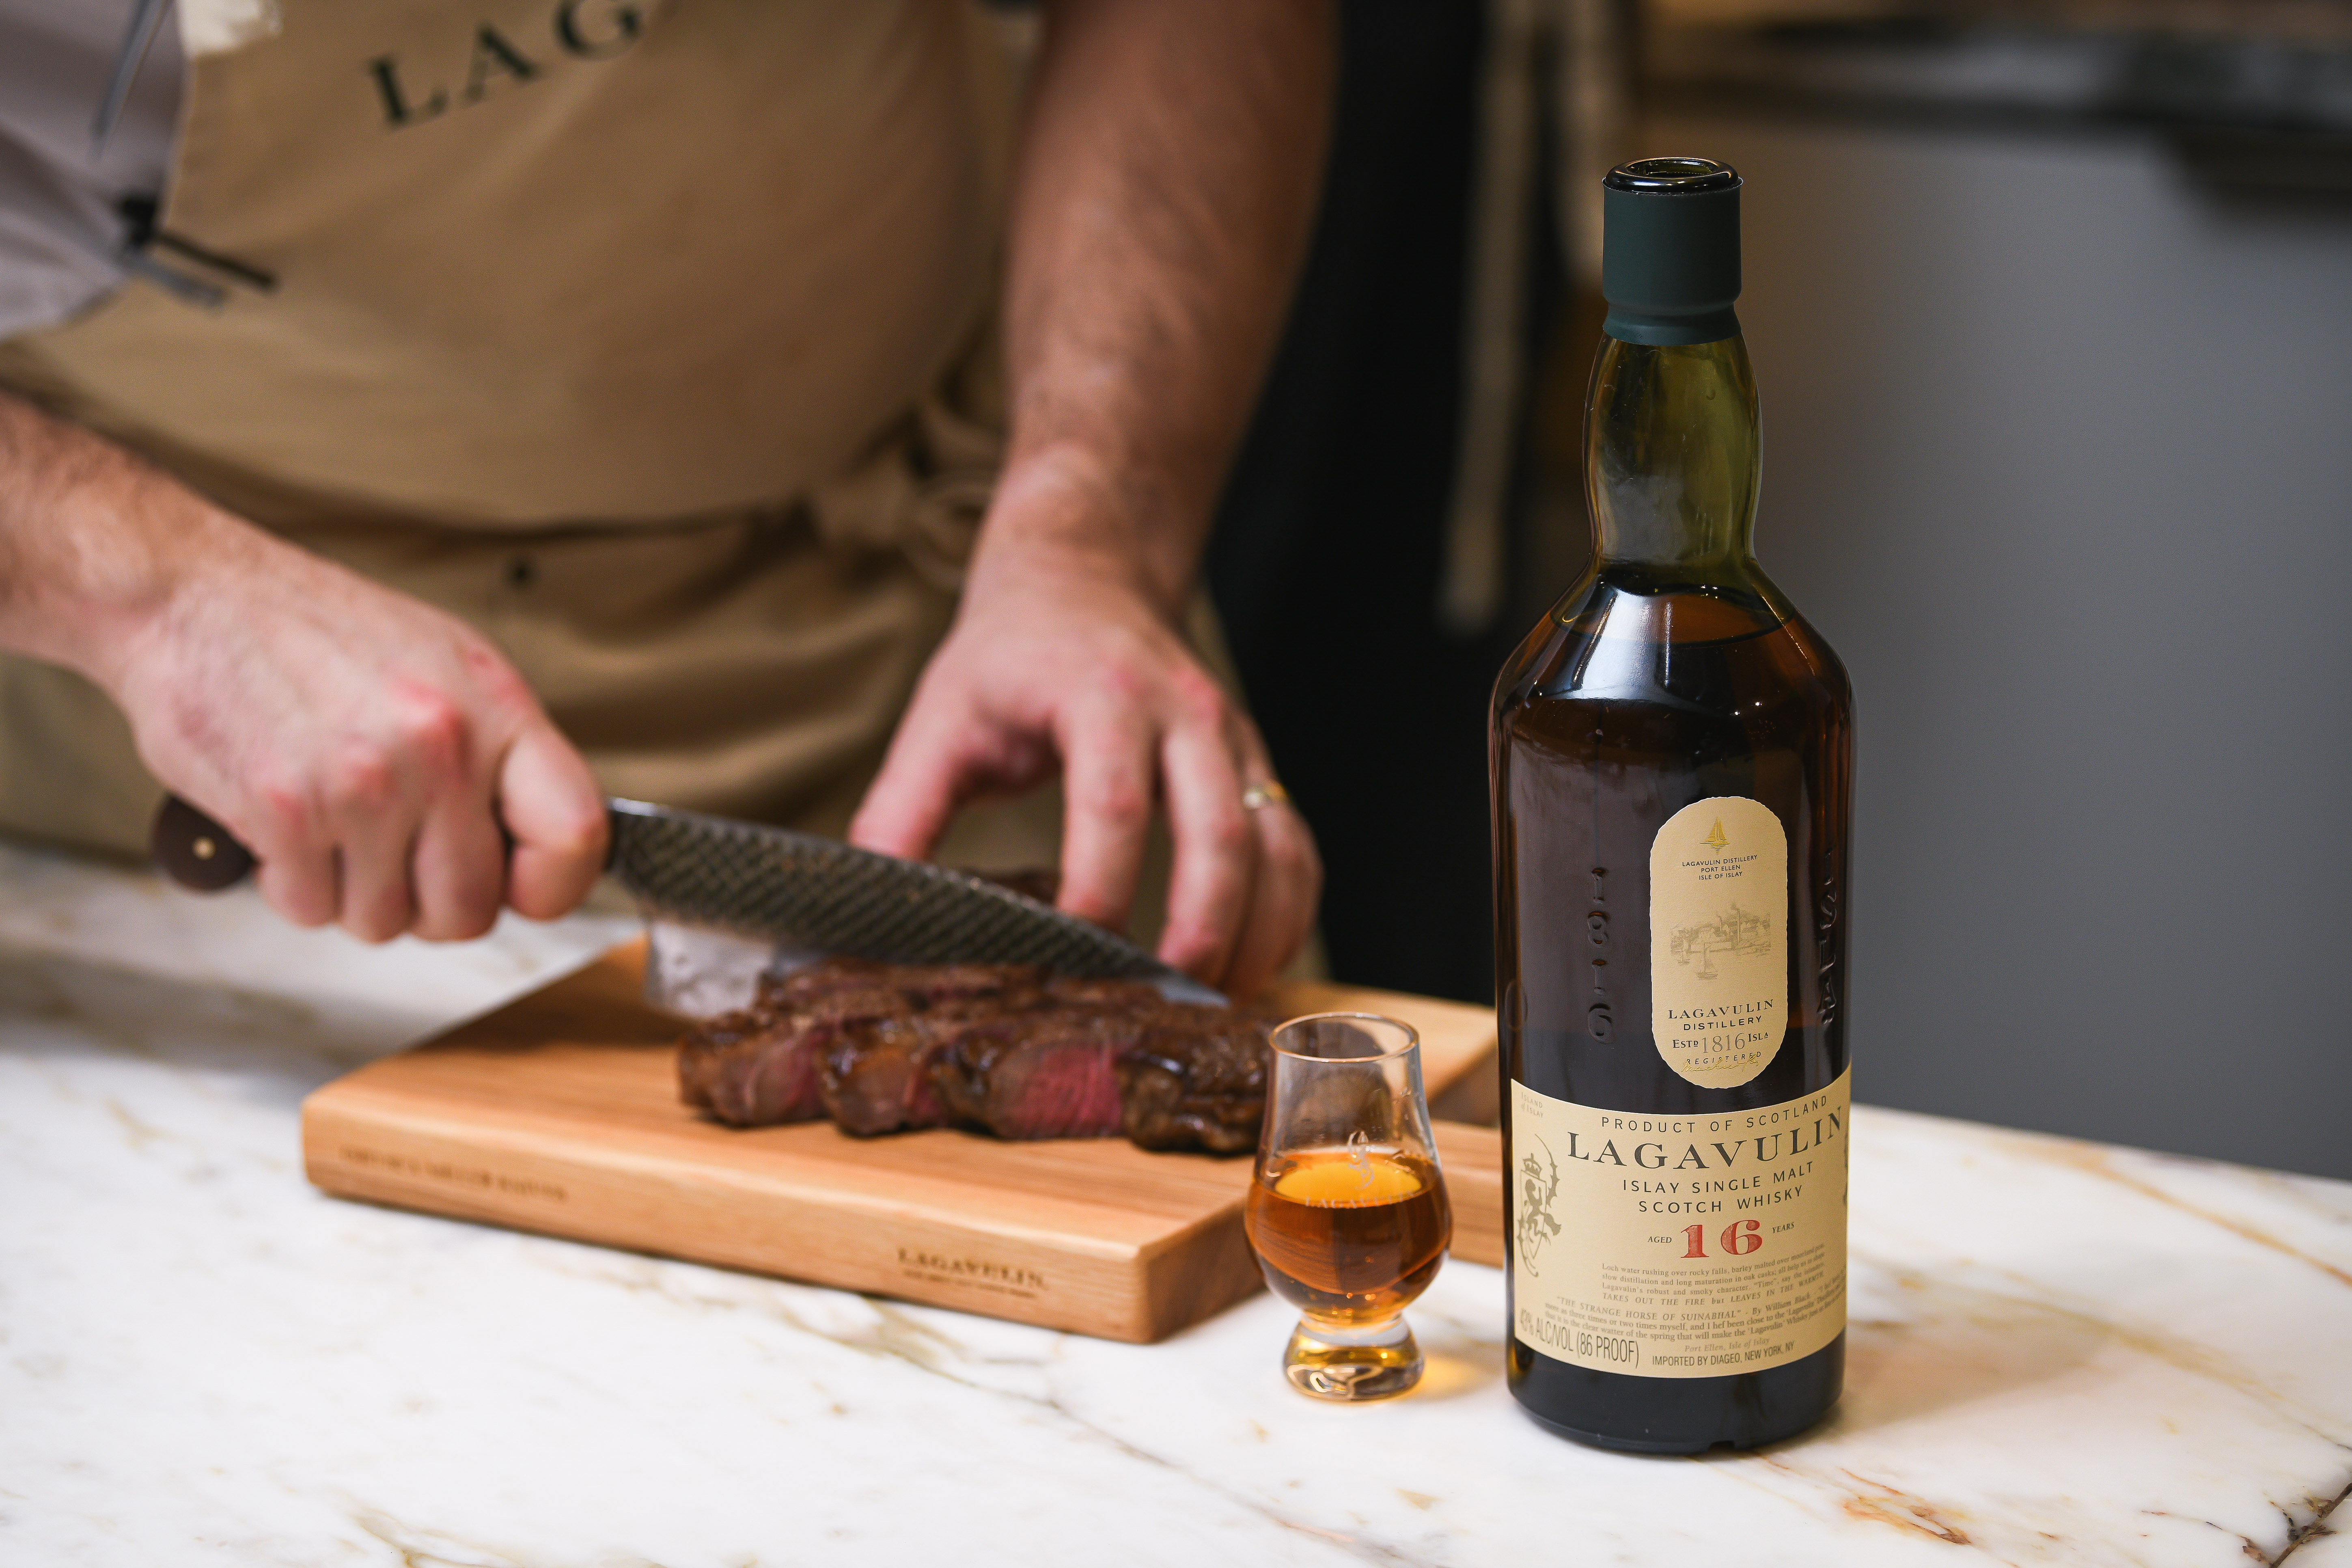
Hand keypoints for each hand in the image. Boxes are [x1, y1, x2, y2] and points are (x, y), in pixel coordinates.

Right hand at [94, 512, 607, 941]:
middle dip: (430, 905)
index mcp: (497, 709)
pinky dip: (293, 884)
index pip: (576, 835)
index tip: (520, 889)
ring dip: (354, 894)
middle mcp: (440, 747)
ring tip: (334, 825)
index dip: (552, 886)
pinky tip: (287, 825)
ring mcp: (364, 784)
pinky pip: (311, 910)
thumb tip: (539, 847)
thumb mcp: (448, 667)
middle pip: (471, 908)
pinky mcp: (284, 812)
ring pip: (385, 922)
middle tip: (396, 862)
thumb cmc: (321, 635)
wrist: (194, 596)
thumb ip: (501, 756)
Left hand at [849, 543, 1320, 997]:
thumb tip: (867, 913)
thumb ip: (901, 813)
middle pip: (1219, 833)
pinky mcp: (1258, 766)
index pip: (1112, 804)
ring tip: (1211, 1002)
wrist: (1083, 579)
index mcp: (1101, 695)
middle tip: (1162, 998)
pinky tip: (1251, 965)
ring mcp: (1234, 740)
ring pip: (1276, 845)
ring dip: (1254, 933)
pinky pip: (1296, 847)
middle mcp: (1185, 713)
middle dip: (1199, 928)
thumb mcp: (939, 719)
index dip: (1095, 892)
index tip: (1065, 960)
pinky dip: (1287, 914)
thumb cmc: (1008, 658)